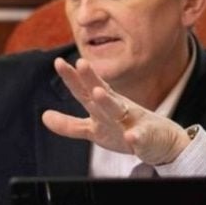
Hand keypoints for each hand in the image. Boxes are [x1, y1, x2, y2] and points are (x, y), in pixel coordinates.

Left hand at [42, 57, 191, 165]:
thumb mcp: (93, 129)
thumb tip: (44, 116)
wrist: (161, 142)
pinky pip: (141, 138)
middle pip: (100, 92)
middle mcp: (116, 109)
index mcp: (103, 106)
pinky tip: (132, 136)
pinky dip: (137, 137)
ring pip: (118, 110)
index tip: (59, 63)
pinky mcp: (146, 138)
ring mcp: (132, 122)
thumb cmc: (124, 130)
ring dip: (108, 102)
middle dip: (90, 78)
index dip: (72, 78)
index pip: (84, 90)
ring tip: (98, 92)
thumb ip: (70, 125)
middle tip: (80, 62)